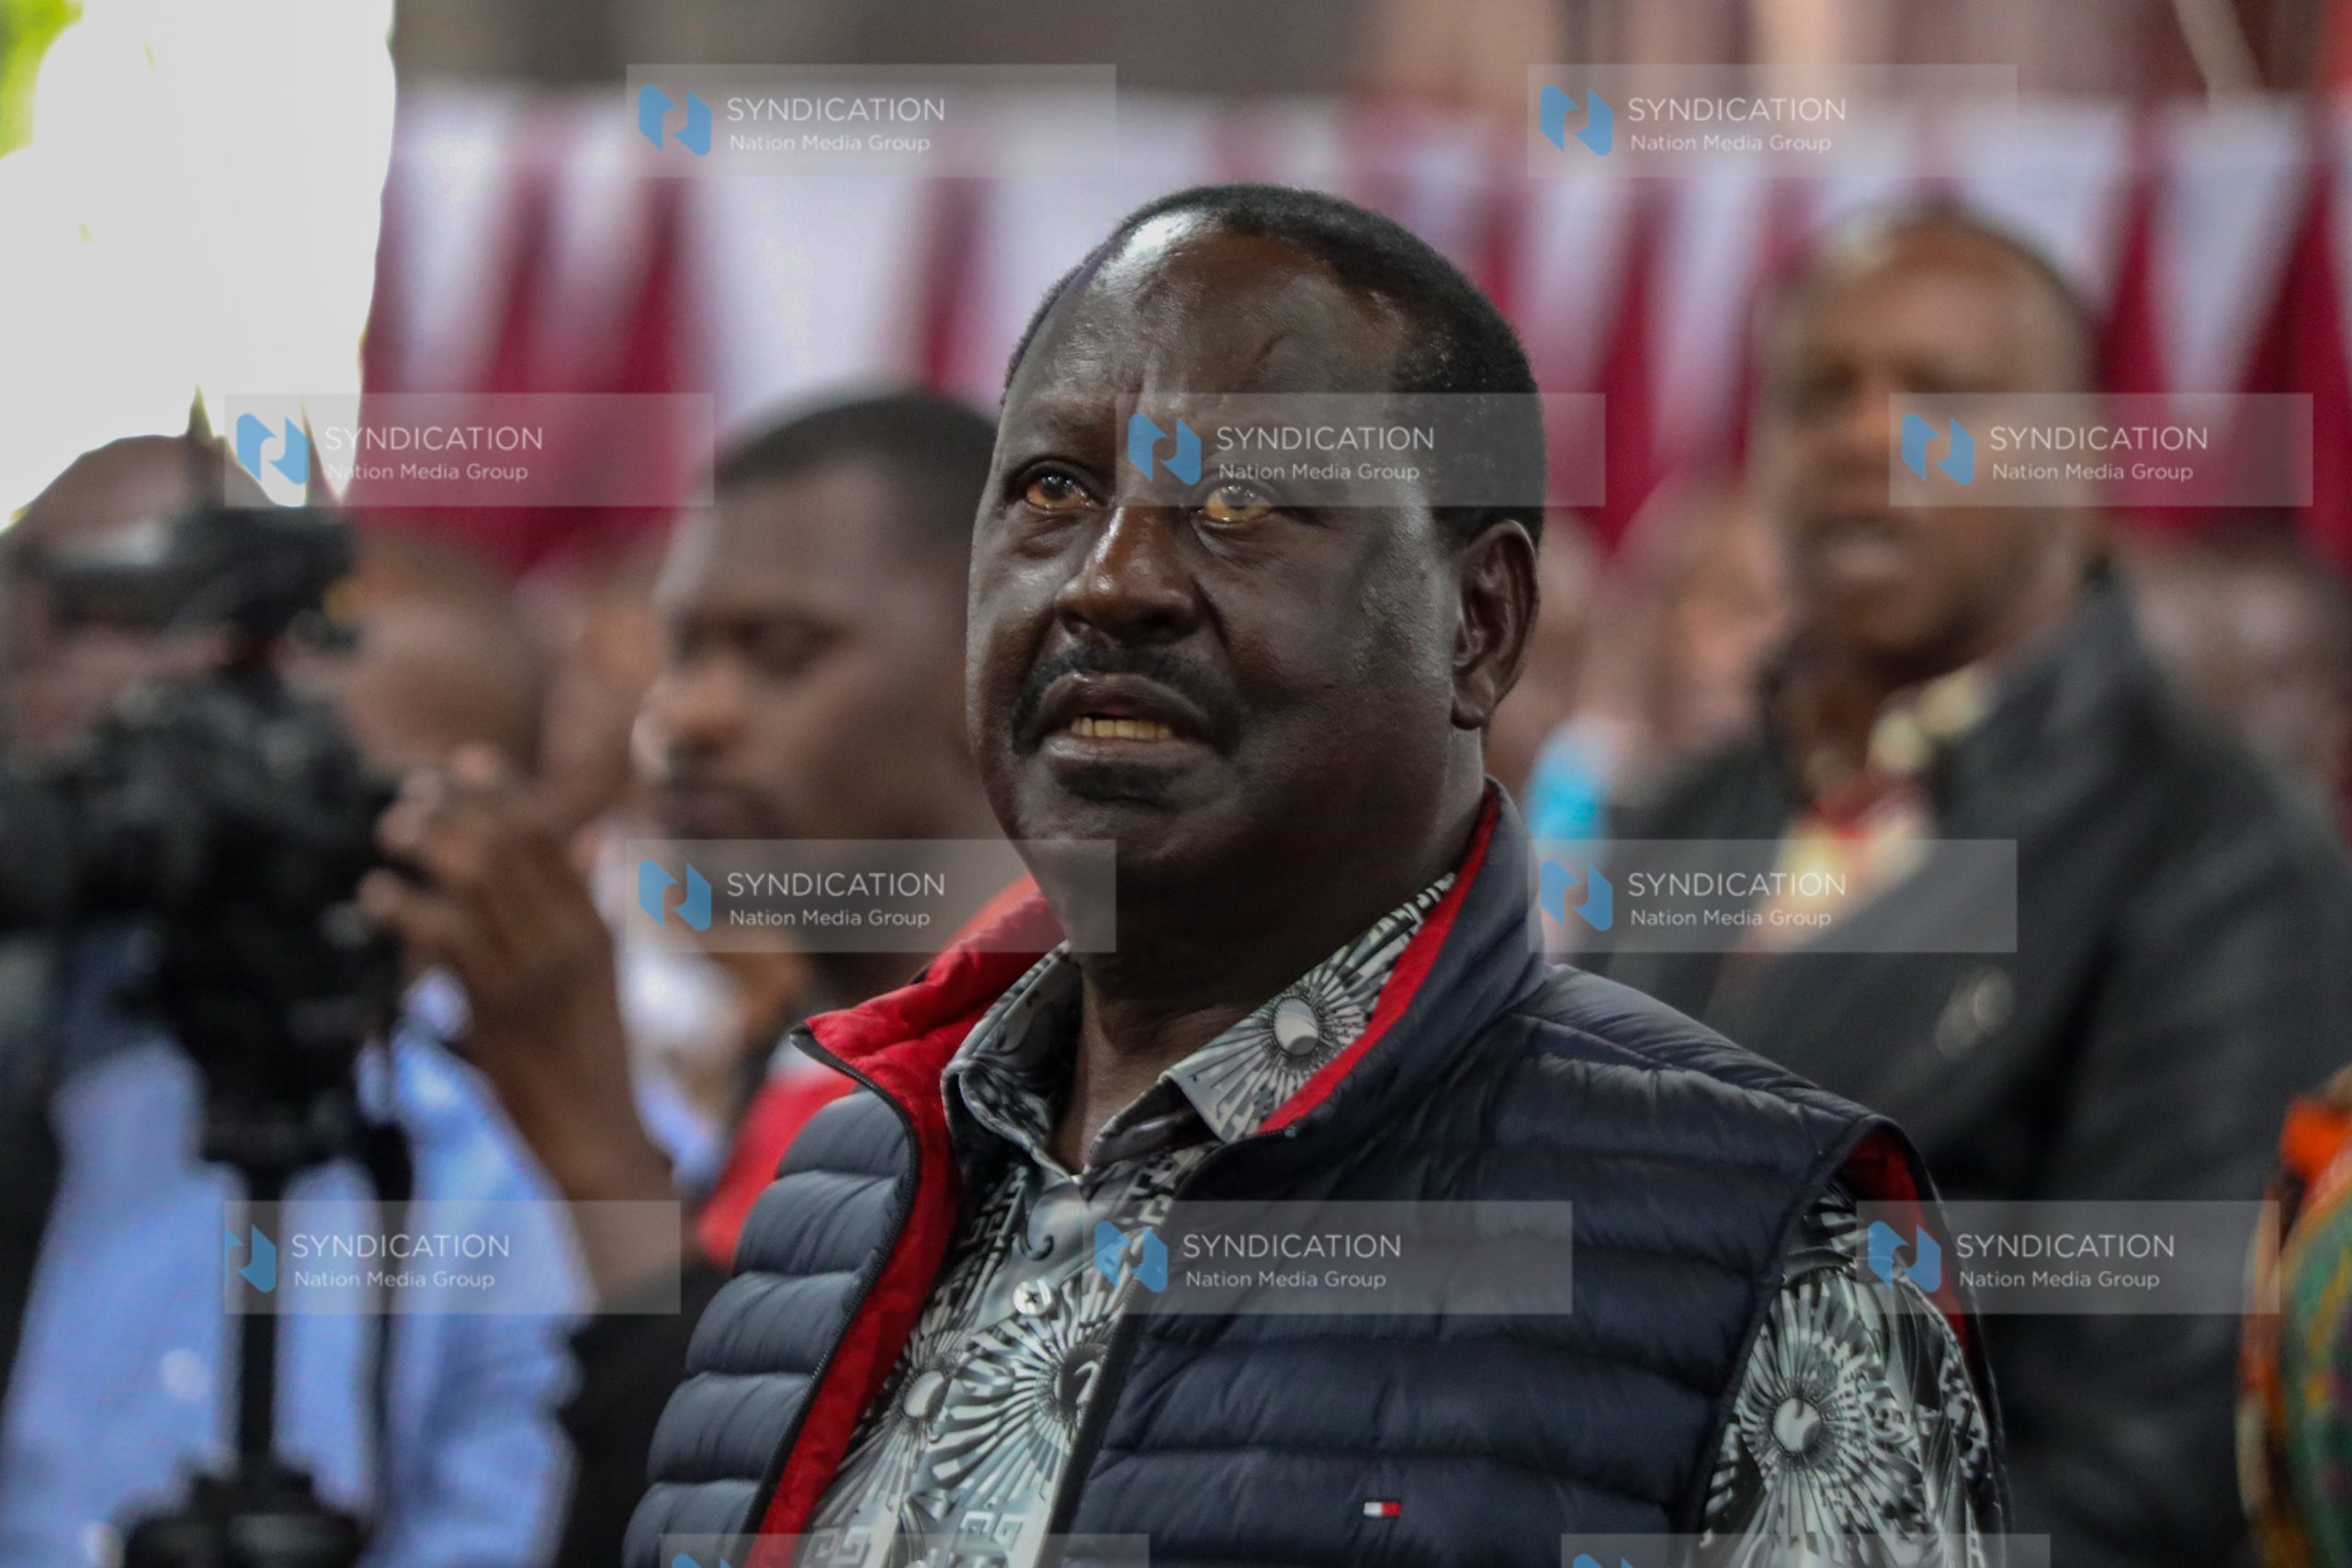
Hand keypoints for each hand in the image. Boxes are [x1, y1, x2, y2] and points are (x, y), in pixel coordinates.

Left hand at [361, 747, 684, 1295]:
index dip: (503, 789)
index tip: (462, 760)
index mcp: (596, 928)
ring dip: (426, 847)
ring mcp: (535, 977)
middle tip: (406, 800)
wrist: (596, 1139)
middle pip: (508, 845)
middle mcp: (570, 943)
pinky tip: (377, 896)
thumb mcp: (604, 973)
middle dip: (453, 809)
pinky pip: (447, 940)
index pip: (549, 836)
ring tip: (389, 837)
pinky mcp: (497, 1014)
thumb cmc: (589, 1057)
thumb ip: (591, 905)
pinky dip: (406, 908)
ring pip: (477, 882)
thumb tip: (593, 838)